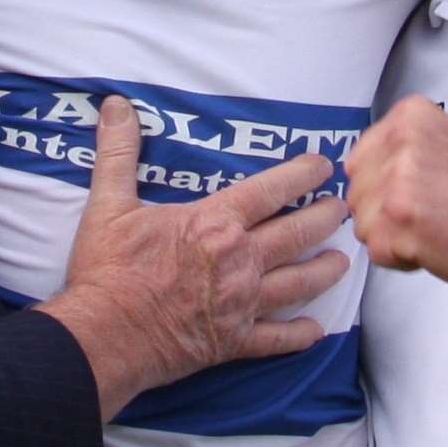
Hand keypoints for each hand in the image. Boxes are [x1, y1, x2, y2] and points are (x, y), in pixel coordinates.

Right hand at [44, 98, 348, 418]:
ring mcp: (241, 304)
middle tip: (342, 208)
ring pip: (298, 285)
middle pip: (295, 235)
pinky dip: (299, 335)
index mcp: (214, 223)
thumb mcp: (109, 203)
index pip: (270, 191)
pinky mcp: (234, 342)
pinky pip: (277, 339)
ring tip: (342, 261)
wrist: (105, 335)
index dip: (301, 175)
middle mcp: (239, 261)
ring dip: (324, 272)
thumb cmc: (109, 269)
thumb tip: (116, 104)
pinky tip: (315, 330)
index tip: (323, 165)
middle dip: (324, 218)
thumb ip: (119, 151)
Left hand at [345, 96, 447, 288]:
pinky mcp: (401, 221)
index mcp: (409, 116)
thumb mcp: (442, 143)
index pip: (358, 161)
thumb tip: (355, 171)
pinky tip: (433, 246)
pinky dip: (401, 259)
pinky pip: (376, 251)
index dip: (382, 187)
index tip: (419, 192)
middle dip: (384, 213)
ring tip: (432, 229)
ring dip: (392, 237)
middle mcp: (401, 141)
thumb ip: (398, 149)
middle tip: (429, 214)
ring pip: (362, 224)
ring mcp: (399, 180)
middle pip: (356, 193)